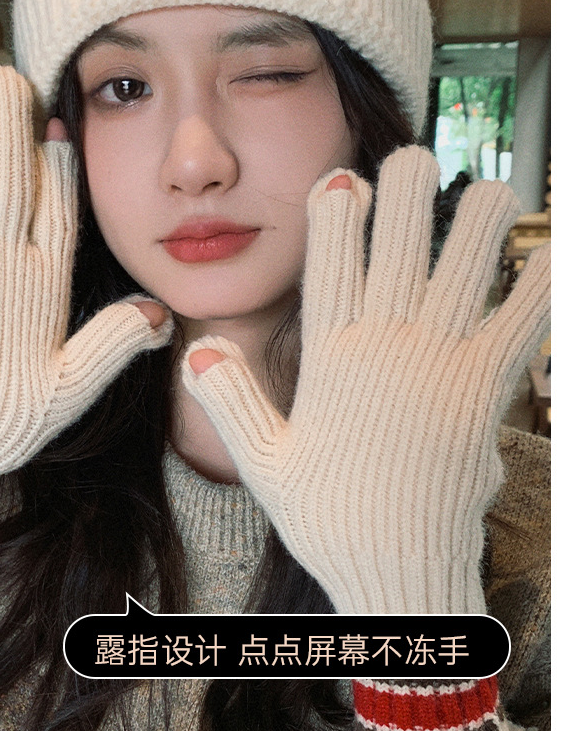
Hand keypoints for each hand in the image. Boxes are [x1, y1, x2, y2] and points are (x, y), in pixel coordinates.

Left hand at [0, 63, 171, 513]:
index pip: (59, 202)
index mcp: (46, 282)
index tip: (54, 120)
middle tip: (0, 75)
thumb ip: (112, 345)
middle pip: (10, 164)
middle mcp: (3, 256)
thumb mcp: (69, 390)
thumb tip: (160, 313)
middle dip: (6, 111)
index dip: (58, 155)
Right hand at [182, 147, 549, 615]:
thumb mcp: (265, 463)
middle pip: (398, 249)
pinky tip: (551, 253)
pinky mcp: (485, 392)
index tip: (344, 177)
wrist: (399, 575)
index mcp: (331, 359)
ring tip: (493, 184)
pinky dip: (538, 288)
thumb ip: (231, 400)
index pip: (330, 266)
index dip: (337, 214)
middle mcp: (386, 349)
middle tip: (419, 155)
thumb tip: (195, 349)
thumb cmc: (332, 521)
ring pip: (462, 272)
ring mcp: (440, 366)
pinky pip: (519, 326)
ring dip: (478, 222)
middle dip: (408, 193)